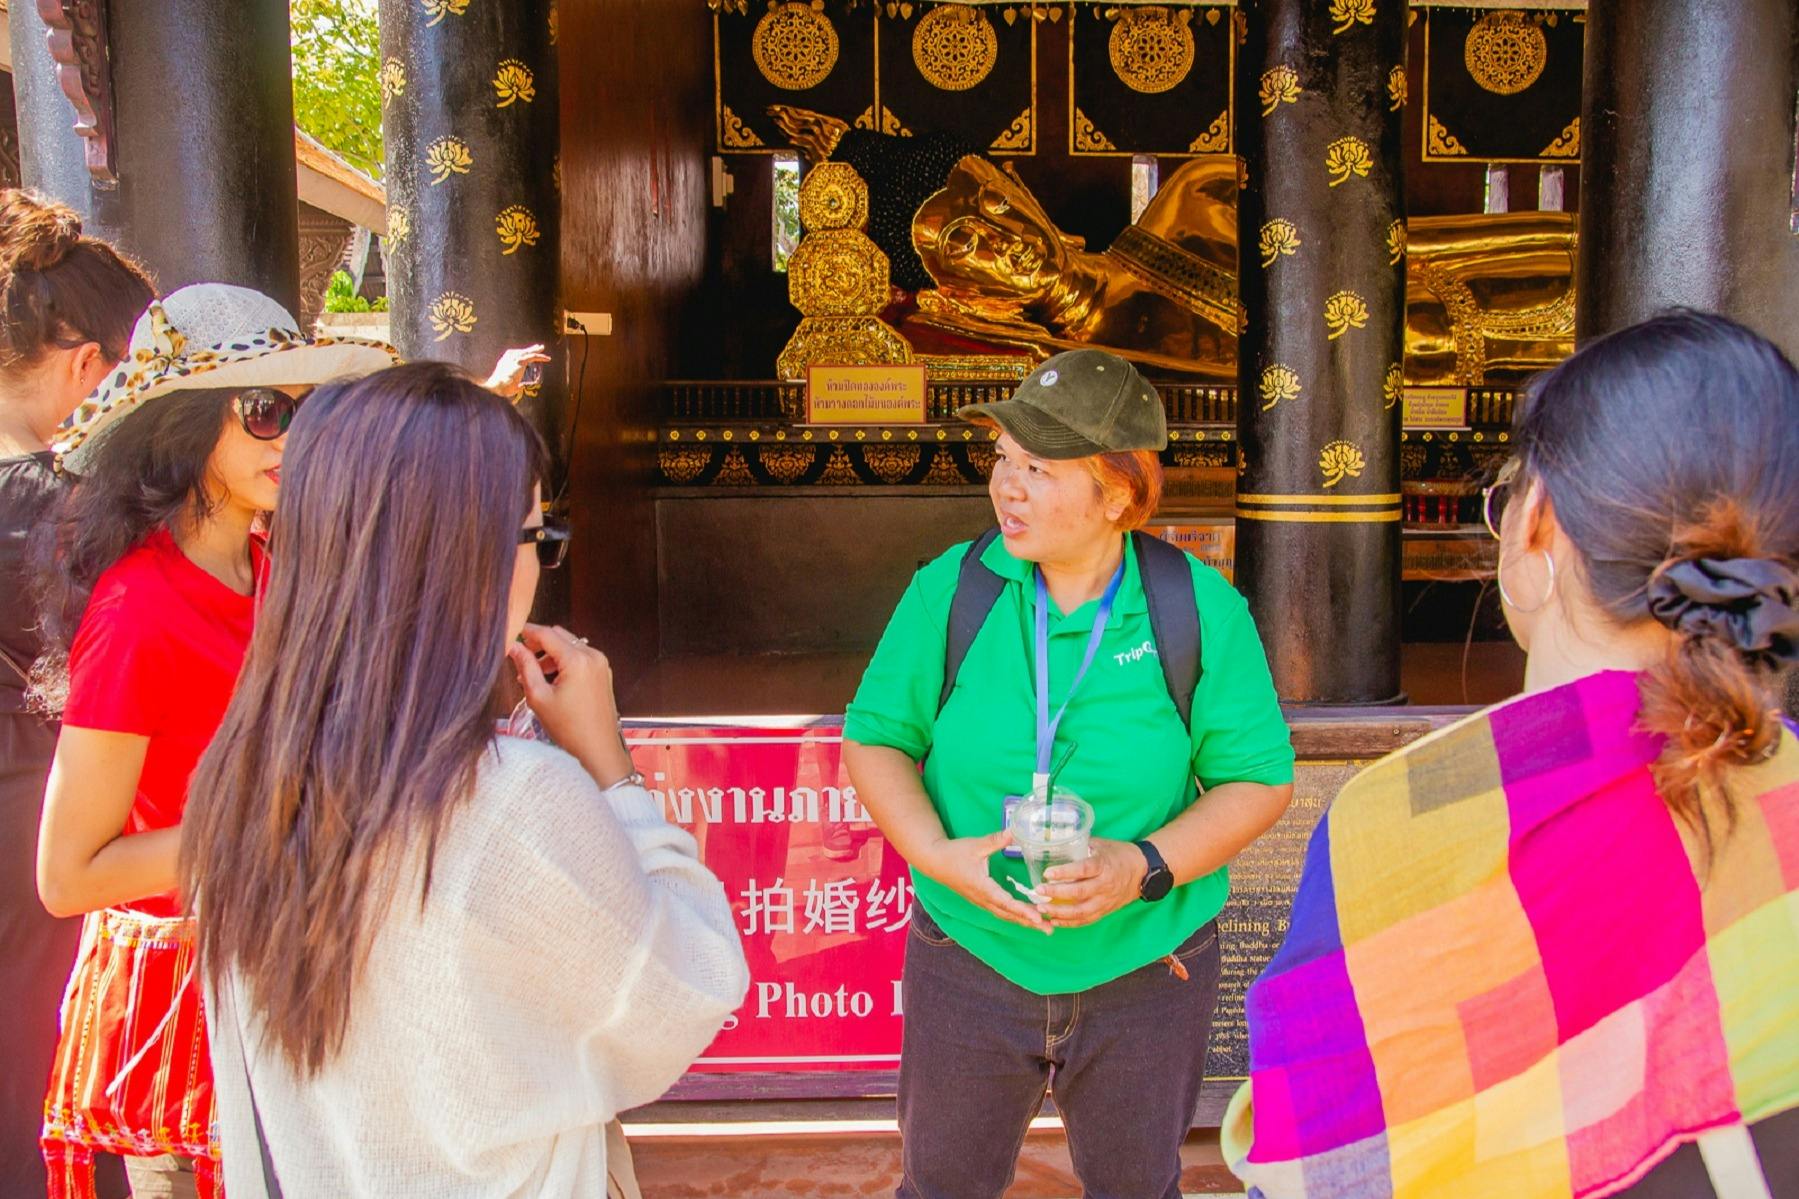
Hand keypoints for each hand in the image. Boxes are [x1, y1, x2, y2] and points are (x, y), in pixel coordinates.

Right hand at [484, 344, 549, 399]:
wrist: (498, 385)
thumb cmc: (501, 388)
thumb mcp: (508, 385)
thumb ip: (515, 384)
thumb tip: (521, 386)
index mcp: (504, 362)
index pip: (514, 355)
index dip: (522, 353)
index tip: (527, 353)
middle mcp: (509, 358)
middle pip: (522, 351)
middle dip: (529, 349)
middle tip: (537, 347)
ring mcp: (514, 359)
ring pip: (527, 352)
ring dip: (535, 350)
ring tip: (542, 348)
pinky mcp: (520, 361)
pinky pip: (533, 357)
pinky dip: (541, 357)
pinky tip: (547, 358)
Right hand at [506, 623, 633, 785]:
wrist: (599, 748)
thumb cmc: (568, 728)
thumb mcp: (539, 697)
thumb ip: (525, 667)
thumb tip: (513, 647)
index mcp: (577, 660)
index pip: (547, 634)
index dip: (527, 631)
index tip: (511, 633)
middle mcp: (592, 655)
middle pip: (560, 636)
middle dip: (539, 643)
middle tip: (520, 657)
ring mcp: (601, 663)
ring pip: (569, 645)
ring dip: (550, 654)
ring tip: (532, 675)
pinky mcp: (603, 672)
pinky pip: (580, 657)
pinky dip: (564, 661)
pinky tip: (550, 679)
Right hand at [918, 832, 1050, 933]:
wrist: (935, 861)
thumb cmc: (955, 853)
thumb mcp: (976, 845)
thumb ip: (996, 840)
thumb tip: (1014, 831)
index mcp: (982, 887)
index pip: (1006, 902)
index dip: (1023, 910)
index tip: (1039, 917)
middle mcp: (983, 899)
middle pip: (1009, 915)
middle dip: (1030, 922)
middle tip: (1050, 928)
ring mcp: (982, 901)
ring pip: (1006, 915)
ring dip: (1024, 921)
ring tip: (1044, 926)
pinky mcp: (982, 900)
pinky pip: (1001, 912)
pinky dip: (1016, 916)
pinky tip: (1027, 917)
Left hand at [1035, 838, 1147, 928]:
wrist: (1143, 872)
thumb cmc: (1119, 854)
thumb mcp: (1102, 845)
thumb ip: (1081, 845)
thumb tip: (1056, 842)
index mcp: (1104, 866)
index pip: (1083, 869)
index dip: (1065, 872)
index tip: (1047, 873)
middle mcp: (1105, 885)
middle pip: (1079, 892)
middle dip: (1056, 893)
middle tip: (1039, 890)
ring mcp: (1105, 900)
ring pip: (1081, 911)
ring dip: (1060, 912)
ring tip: (1042, 908)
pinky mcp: (1105, 911)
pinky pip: (1086, 920)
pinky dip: (1070, 922)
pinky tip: (1055, 920)